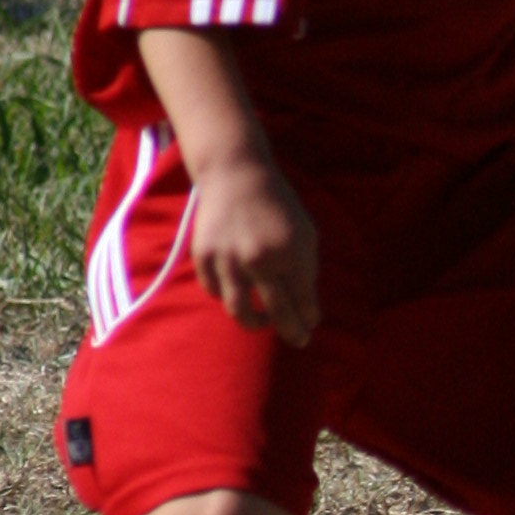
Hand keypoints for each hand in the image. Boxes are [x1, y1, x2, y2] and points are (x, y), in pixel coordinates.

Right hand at [189, 150, 321, 343]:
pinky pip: (215, 291)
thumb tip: (306, 305)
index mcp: (289, 251)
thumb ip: (307, 267)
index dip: (308, 317)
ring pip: (239, 311)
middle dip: (292, 331)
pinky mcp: (204, 255)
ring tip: (263, 321)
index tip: (310, 325)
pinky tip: (238, 292)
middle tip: (299, 340)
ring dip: (254, 322)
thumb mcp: (304, 230)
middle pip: (277, 312)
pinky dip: (227, 296)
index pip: (303, 299)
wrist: (235, 174)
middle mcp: (258, 259)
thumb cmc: (277, 204)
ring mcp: (228, 259)